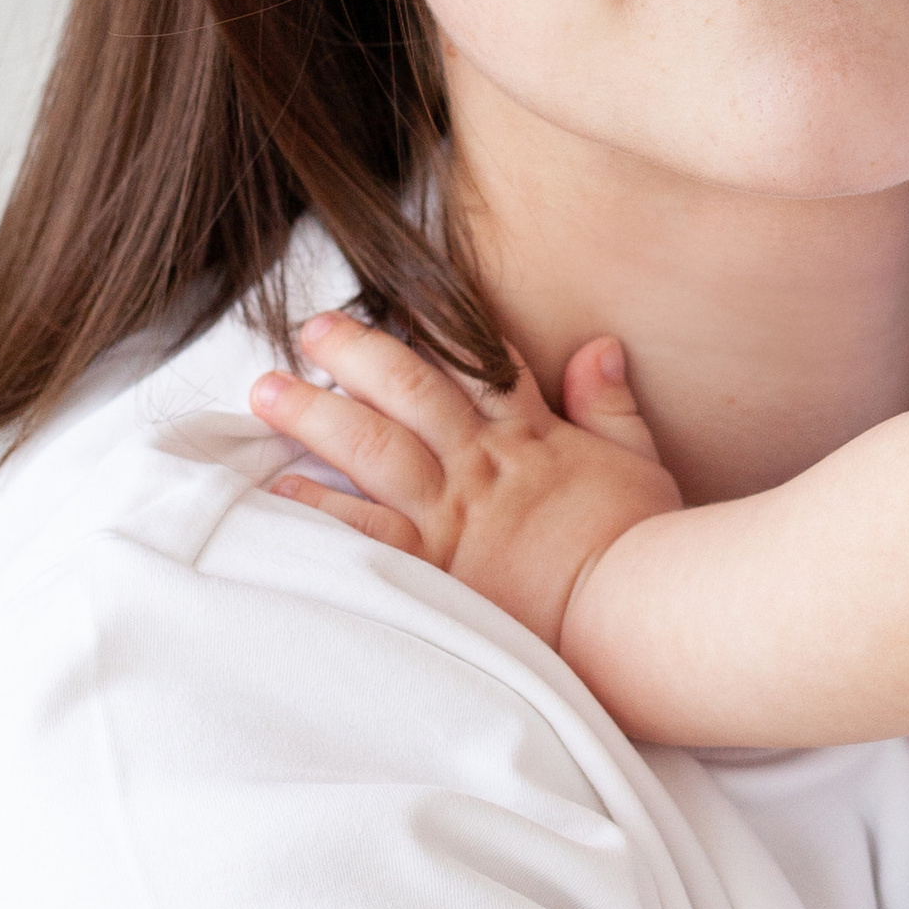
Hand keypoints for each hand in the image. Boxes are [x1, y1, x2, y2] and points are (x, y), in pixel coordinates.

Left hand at [250, 313, 682, 671]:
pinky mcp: (430, 567)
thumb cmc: (642, 546)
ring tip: (267, 389)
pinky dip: (317, 507)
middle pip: (408, 388)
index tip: (396, 299)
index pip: (478, 364)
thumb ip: (611, 404)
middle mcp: (479, 464)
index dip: (435, 325)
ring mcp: (449, 514)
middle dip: (356, 352)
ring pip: (370, 446)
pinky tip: (278, 487)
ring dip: (315, 414)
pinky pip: (360, 529)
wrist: (630, 609)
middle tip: (311, 328)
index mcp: (529, 436)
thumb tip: (599, 347)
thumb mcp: (640, 463)